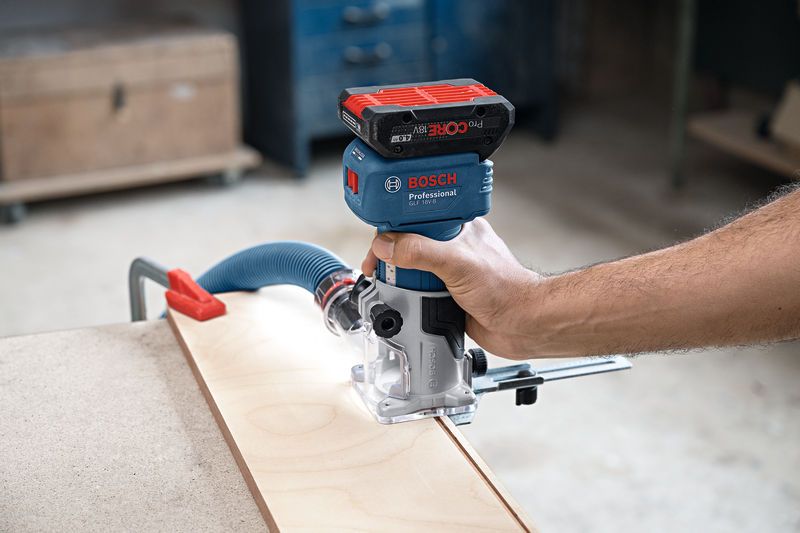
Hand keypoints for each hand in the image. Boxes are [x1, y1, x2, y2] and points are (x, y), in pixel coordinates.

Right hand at [361, 218, 540, 358]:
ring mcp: (449, 272)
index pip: (415, 218)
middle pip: (408, 245)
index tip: (377, 241)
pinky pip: (419, 292)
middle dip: (390, 257)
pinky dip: (409, 297)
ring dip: (399, 279)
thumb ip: (420, 252)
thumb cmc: (506, 288)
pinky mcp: (448, 295)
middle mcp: (452, 247)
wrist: (523, 326)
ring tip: (388, 285)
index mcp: (457, 227)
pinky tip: (406, 301)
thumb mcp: (457, 263)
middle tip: (376, 268)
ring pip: (412, 270)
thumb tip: (388, 247)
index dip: (393, 227)